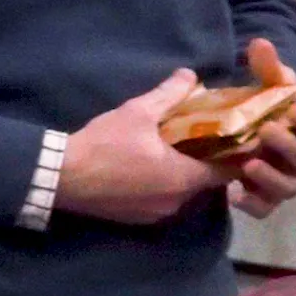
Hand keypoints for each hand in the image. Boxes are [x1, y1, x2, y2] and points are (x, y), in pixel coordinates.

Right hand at [56, 71, 228, 224]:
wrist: (61, 177)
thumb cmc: (104, 144)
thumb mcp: (138, 112)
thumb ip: (170, 94)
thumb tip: (190, 75)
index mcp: (183, 178)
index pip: (227, 173)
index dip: (234, 156)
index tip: (235, 139)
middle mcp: (176, 203)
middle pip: (204, 182)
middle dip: (205, 161)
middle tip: (203, 137)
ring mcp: (156, 215)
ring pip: (182, 193)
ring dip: (182, 173)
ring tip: (175, 148)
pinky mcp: (137, 220)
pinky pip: (162, 201)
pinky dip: (163, 185)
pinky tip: (151, 166)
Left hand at [226, 38, 295, 218]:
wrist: (244, 133)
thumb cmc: (266, 108)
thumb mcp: (268, 86)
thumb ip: (268, 67)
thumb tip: (259, 43)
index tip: (295, 110)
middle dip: (288, 146)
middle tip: (264, 130)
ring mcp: (287, 182)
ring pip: (289, 188)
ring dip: (271, 177)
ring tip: (248, 164)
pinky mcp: (265, 200)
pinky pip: (264, 209)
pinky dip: (251, 204)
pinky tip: (233, 193)